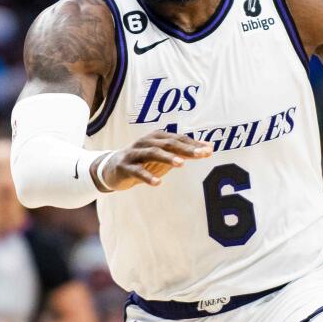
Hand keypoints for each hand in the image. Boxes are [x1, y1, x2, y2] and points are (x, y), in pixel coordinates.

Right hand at [94, 131, 212, 190]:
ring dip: (167, 157)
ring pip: (152, 153)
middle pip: (167, 143)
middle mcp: (146, 142)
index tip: (209, 150)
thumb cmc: (144, 161)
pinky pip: (137, 171)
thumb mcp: (164, 156)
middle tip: (200, 154)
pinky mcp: (125, 167)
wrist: (113, 168)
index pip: (178, 139)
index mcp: (157, 137)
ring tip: (180, 163)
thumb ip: (184, 152)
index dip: (193, 144)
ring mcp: (134, 153)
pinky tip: (158, 183)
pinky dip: (147, 177)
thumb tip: (209, 148)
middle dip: (185, 149)